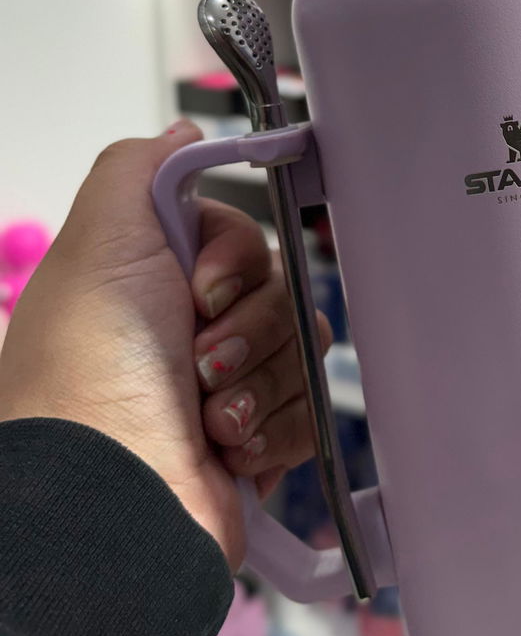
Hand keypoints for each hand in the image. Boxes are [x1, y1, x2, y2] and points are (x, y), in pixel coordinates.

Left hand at [0, 124, 320, 566]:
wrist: (110, 501)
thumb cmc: (90, 378)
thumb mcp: (98, 241)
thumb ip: (140, 168)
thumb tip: (186, 134)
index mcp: (154, 282)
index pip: (244, 238)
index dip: (235, 260)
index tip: (201, 290)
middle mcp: (190, 333)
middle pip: (286, 291)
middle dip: (253, 328)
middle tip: (202, 362)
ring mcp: (229, 392)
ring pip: (308, 352)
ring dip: (262, 384)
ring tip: (212, 419)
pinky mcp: (261, 446)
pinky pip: (315, 414)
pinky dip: (278, 431)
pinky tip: (230, 452)